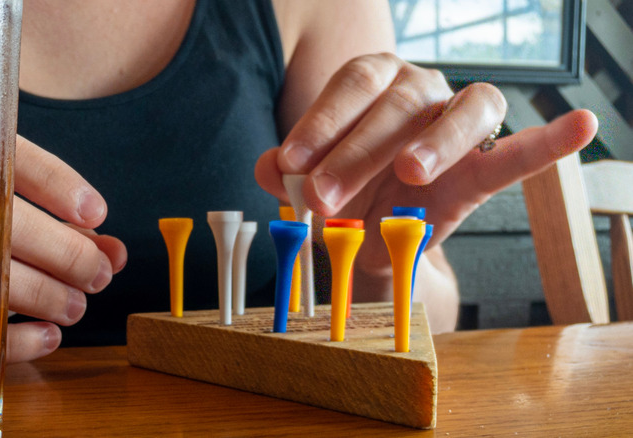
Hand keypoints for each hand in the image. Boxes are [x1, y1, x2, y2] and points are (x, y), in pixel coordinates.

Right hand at [6, 135, 126, 362]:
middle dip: (68, 255)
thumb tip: (109, 245)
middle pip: (10, 225)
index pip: (14, 161)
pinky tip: (47, 336)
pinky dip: (13, 340)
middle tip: (97, 276)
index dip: (60, 185)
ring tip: (76, 307)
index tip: (96, 212)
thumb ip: (45, 202)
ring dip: (47, 296)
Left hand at [255, 53, 597, 315]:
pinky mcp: (484, 164)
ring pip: (461, 112)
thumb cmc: (342, 192)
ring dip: (435, 142)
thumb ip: (288, 172)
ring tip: (410, 173)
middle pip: (397, 104)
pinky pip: (519, 148)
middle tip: (322, 196)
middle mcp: (419, 90)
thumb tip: (269, 167)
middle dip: (357, 151)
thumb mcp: (308, 183)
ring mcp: (456, 122)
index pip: (351, 87)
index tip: (290, 165)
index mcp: (372, 84)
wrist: (373, 233)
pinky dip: (549, 140)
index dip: (320, 123)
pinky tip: (581, 124)